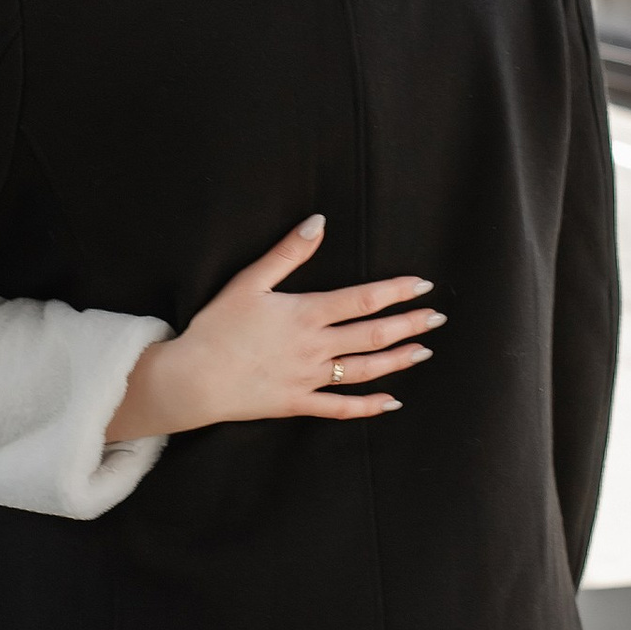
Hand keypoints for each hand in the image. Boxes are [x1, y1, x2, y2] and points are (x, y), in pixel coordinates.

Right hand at [106, 217, 442, 442]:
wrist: (192, 379)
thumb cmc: (217, 327)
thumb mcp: (249, 282)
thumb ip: (287, 252)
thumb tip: (318, 221)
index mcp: (307, 313)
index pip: (364, 299)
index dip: (397, 291)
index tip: (423, 286)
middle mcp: (316, 347)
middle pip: (373, 334)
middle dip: (409, 324)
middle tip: (437, 317)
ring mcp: (309, 378)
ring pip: (365, 370)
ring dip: (398, 360)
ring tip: (424, 350)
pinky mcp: (297, 403)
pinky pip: (340, 408)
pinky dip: (369, 406)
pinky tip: (392, 402)